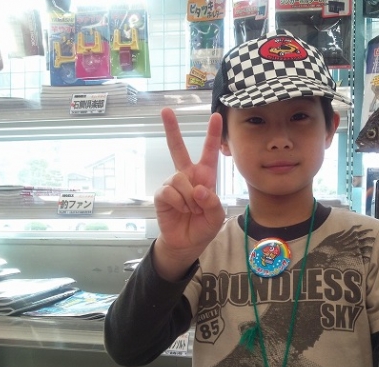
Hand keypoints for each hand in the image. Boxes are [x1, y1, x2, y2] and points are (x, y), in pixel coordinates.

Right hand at [152, 108, 225, 280]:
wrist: (187, 243)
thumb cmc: (204, 226)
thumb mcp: (216, 216)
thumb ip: (212, 202)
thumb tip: (198, 189)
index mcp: (205, 176)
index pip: (209, 152)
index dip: (213, 134)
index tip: (216, 116)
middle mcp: (188, 175)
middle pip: (178, 149)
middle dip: (172, 129)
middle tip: (166, 110)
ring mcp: (173, 184)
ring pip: (180, 179)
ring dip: (189, 198)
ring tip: (192, 210)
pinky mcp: (162, 194)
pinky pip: (170, 192)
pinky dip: (179, 203)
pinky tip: (181, 210)